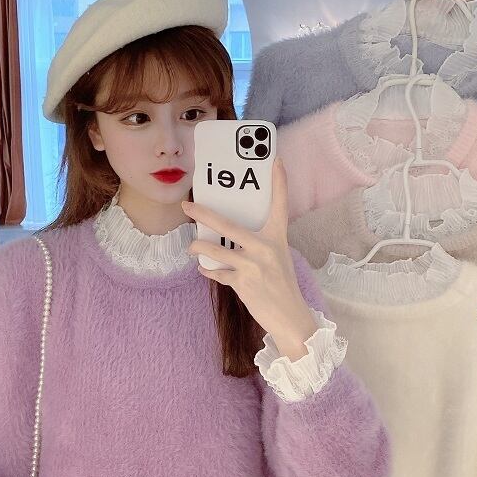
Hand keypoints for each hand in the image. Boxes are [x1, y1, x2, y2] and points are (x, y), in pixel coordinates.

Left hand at [182, 157, 308, 338]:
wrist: (290, 316)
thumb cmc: (282, 285)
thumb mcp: (277, 257)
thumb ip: (259, 243)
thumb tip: (230, 234)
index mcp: (277, 237)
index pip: (280, 204)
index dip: (279, 181)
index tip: (275, 159)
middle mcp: (265, 247)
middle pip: (227, 224)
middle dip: (202, 214)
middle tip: (186, 206)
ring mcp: (252, 265)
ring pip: (214, 250)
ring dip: (198, 248)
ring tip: (192, 247)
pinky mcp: (242, 283)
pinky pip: (216, 272)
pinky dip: (208, 271)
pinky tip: (204, 270)